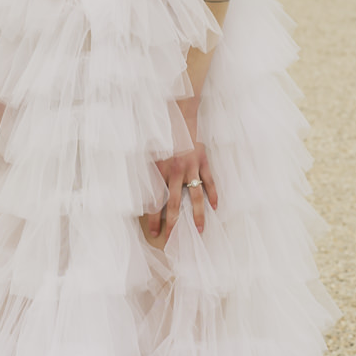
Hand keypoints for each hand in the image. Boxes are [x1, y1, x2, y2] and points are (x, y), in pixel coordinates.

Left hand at [144, 109, 216, 244]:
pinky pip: (210, 181)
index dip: (154, 218)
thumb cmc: (161, 134)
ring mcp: (192, 167)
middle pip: (174, 204)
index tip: (154, 232)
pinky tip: (215, 207)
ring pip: (195, 196)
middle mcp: (176, 172)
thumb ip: (147, 171)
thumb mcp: (148, 152)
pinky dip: (213, 194)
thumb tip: (140, 189)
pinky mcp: (203, 161)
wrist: (179, 115)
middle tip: (173, 239)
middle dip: (173, 223)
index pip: (155, 200)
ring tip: (198, 231)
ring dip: (196, 215)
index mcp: (160, 171)